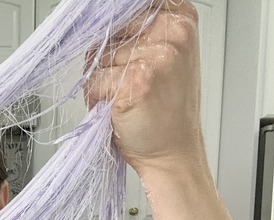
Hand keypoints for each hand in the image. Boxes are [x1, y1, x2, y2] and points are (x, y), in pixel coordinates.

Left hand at [85, 0, 204, 175]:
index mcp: (180, 18)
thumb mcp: (161, 57)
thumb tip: (97, 20)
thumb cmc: (163, 110)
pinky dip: (97, 98)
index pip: (126, 6)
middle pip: (107, 31)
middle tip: (128, 82)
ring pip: (97, 58)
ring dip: (101, 81)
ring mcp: (157, 56)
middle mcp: (173, 32)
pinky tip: (119, 109)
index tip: (116, 48)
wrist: (173, 152)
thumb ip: (138, 32)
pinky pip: (94, 81)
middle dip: (106, 59)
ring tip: (125, 98)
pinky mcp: (136, 80)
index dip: (112, 27)